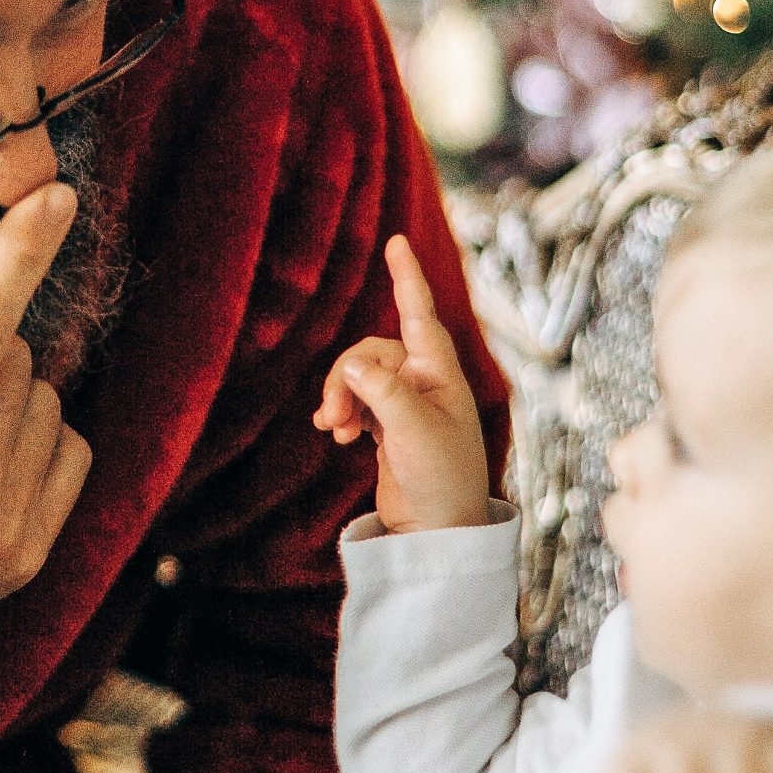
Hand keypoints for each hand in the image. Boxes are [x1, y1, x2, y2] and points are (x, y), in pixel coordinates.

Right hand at [313, 235, 489, 532]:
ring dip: (341, 398)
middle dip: (345, 378)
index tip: (396, 241)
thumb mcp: (412, 431)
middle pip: (370, 352)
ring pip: (359, 377)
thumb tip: (351, 365)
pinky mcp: (389, 426)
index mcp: (440, 373)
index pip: (418, 314)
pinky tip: (336, 435)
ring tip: (334, 430)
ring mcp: (406, 403)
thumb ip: (382, 391)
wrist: (438, 531)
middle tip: (333, 419)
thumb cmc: (440, 479)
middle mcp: (424, 381)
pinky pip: (357, 400)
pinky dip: (343, 412)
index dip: (406, 277)